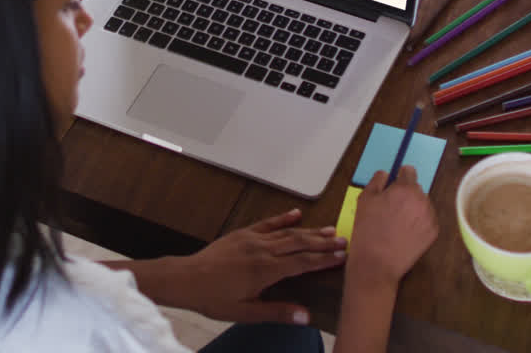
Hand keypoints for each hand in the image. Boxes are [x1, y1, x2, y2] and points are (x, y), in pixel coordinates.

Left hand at [175, 209, 346, 323]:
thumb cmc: (214, 298)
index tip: (342, 256)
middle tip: (344, 240)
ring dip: (310, 231)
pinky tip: (296, 214)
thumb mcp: (245, 312)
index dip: (324, 259)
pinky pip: (267, 223)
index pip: (303, 262)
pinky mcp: (242, 233)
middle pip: (300, 243)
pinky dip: (283, 218)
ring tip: (330, 229)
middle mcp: (263, 250)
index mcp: (266, 270)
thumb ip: (276, 312)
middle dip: (323, 242)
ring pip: (287, 232)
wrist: (186, 279)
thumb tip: (305, 316)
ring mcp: (252, 239)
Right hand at [347, 166, 438, 288]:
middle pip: (416, 188)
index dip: (399, 176)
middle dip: (406, 194)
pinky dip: (419, 223)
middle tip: (391, 208)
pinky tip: (405, 232)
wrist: (377, 263)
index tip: (394, 185)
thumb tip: (385, 174)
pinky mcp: (433, 232)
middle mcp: (421, 200)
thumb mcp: (364, 199)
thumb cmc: (368, 230)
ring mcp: (430, 217)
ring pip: (423, 204)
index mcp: (405, 188)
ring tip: (397, 222)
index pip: (409, 171)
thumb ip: (377, 181)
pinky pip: (427, 220)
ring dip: (413, 208)